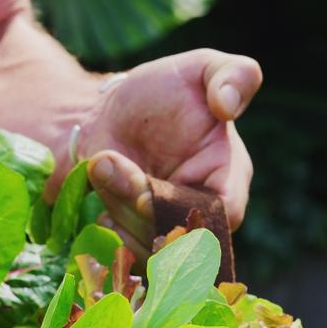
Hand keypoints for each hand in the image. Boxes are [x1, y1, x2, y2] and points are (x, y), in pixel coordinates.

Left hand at [80, 48, 262, 252]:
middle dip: (136, 203)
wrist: (108, 116)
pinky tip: (96, 202)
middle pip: (179, 236)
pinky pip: (127, 259)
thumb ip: (230, 75)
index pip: (224, 214)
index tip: (144, 194)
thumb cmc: (161, 90)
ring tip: (99, 167)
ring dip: (115, 210)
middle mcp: (203, 214)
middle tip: (104, 164)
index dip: (184, 211)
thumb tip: (227, 106)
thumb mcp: (199, 68)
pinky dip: (106, 232)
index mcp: (229, 177)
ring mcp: (170, 234)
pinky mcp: (141, 245)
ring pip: (148, 250)